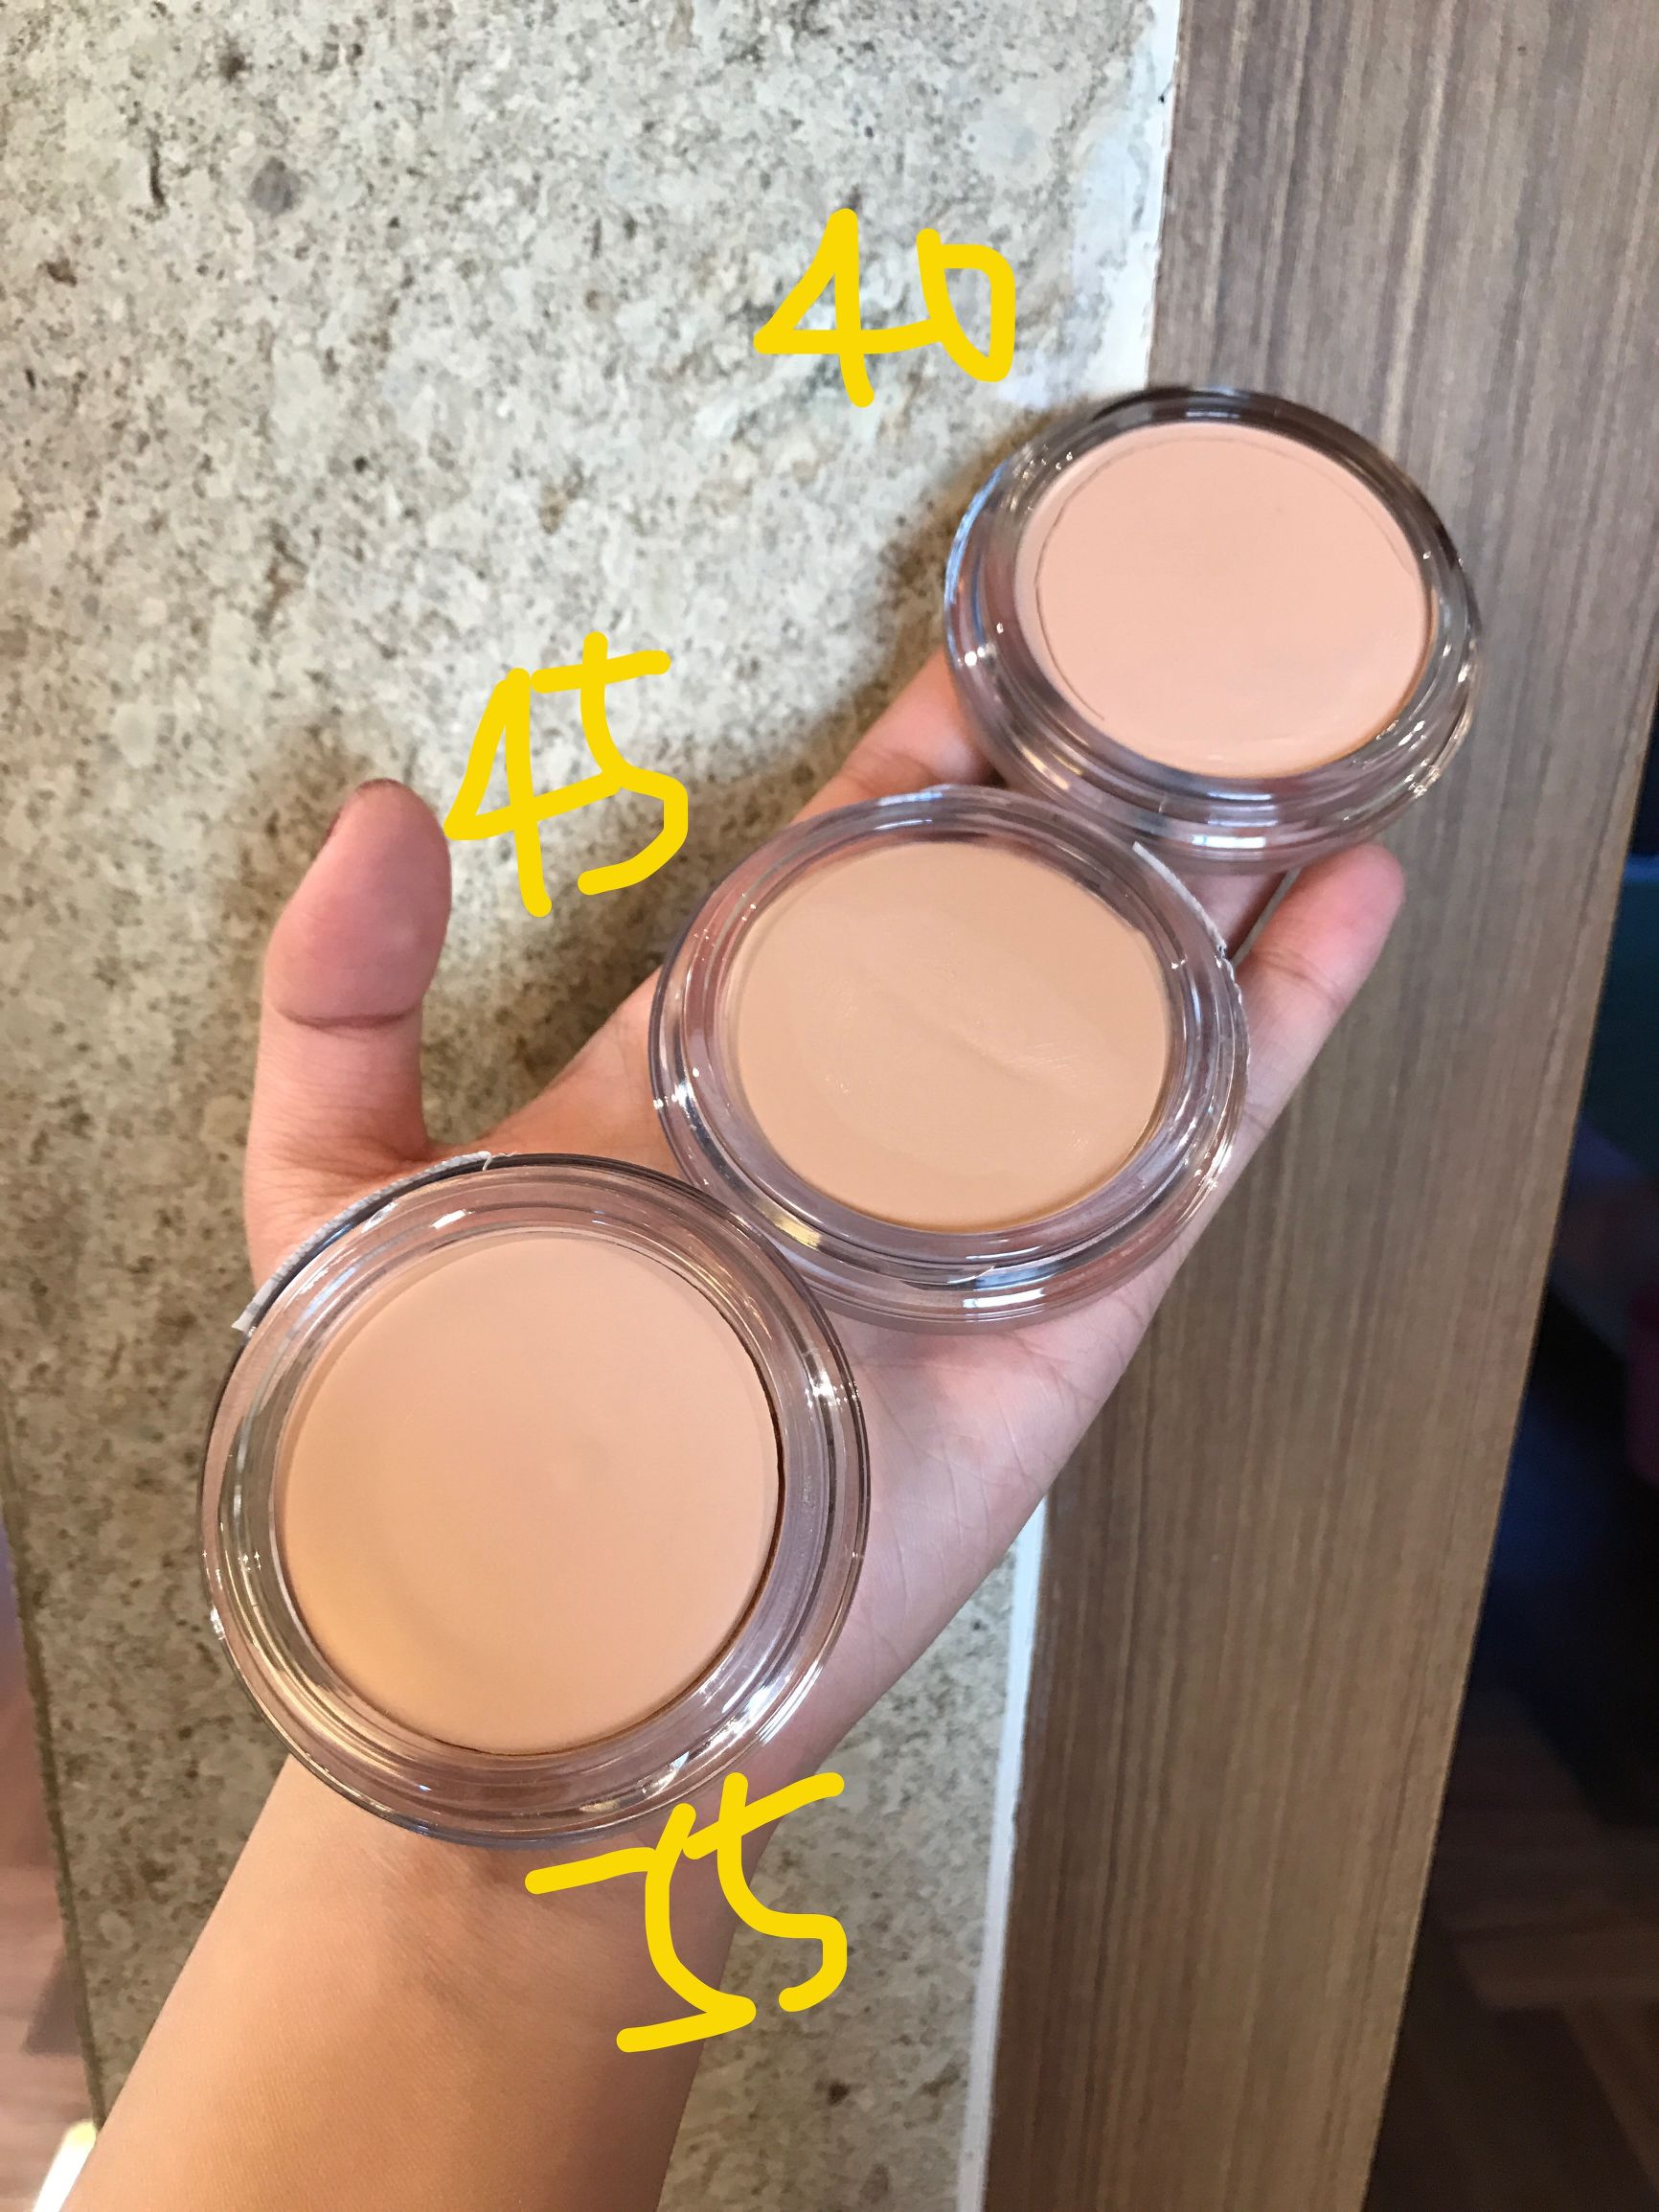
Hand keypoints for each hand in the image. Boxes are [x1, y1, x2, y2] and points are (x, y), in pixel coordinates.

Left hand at [246, 652, 1403, 1780]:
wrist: (541, 1669)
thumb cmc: (424, 1441)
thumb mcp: (336, 1190)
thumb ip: (335, 1000)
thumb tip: (385, 805)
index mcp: (715, 1065)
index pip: (840, 869)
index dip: (921, 752)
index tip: (991, 640)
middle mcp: (864, 1118)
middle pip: (1010, 915)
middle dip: (1095, 790)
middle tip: (1184, 660)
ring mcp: (979, 1212)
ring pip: (1126, 1006)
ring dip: (1217, 877)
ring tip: (1298, 747)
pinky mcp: (1065, 1318)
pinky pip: (1194, 1147)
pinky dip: (1282, 1025)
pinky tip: (1347, 902)